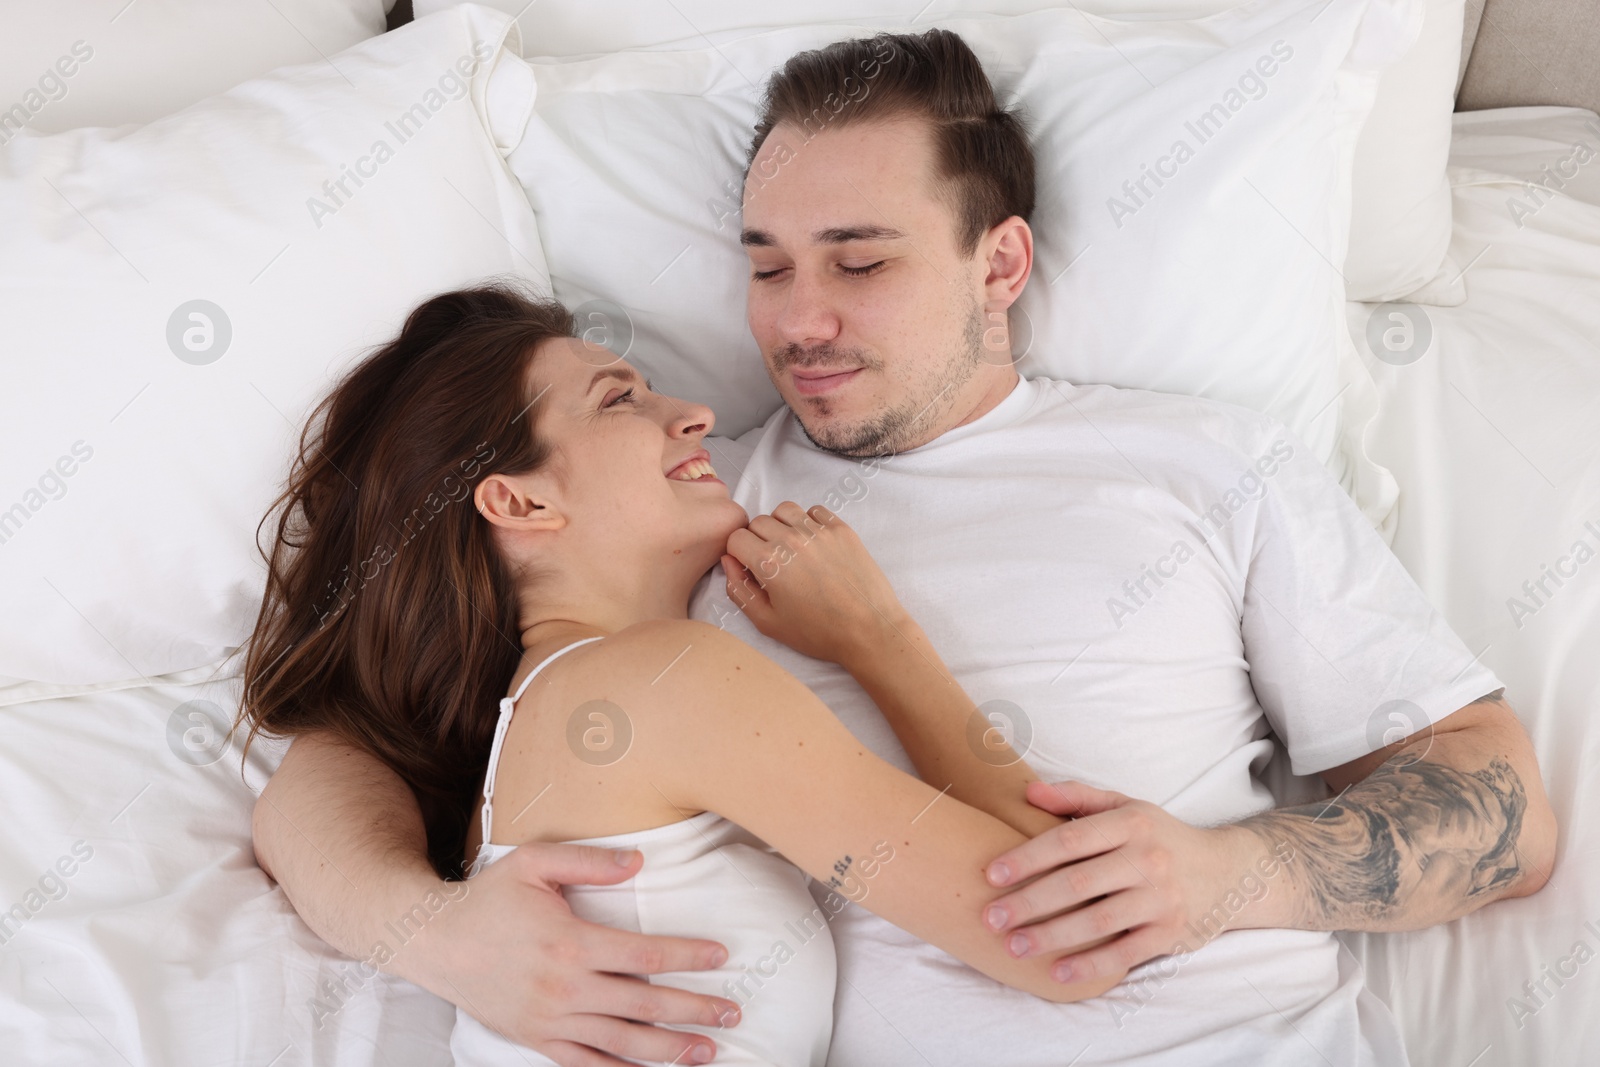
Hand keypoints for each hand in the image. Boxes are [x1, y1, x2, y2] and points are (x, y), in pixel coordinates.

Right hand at [407, 842, 740, 1065]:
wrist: (434, 942)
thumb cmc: (488, 898)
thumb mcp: (534, 863)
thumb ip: (590, 862)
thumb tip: (640, 861)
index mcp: (571, 942)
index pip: (645, 955)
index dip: (688, 957)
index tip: (721, 957)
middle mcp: (565, 988)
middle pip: (644, 1005)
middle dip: (694, 1011)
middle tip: (733, 1013)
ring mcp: (550, 1020)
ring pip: (622, 1043)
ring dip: (670, 1050)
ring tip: (708, 1051)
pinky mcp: (536, 1039)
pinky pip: (585, 1064)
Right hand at [723, 501, 908, 666]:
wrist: (868, 631)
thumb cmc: (818, 632)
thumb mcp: (768, 622)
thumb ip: (740, 590)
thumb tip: (729, 562)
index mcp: (769, 563)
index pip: (736, 538)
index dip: (738, 554)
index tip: (749, 567)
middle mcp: (792, 540)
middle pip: (758, 522)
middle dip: (757, 540)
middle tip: (772, 564)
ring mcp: (819, 531)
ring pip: (785, 510)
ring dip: (781, 525)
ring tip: (791, 549)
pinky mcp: (841, 529)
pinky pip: (815, 511)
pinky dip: (808, 522)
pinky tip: (813, 544)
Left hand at [980, 781, 1250, 986]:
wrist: (1228, 872)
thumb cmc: (1160, 837)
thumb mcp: (1125, 807)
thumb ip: (1077, 797)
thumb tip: (1027, 791)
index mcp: (1130, 823)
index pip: (1070, 840)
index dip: (1028, 857)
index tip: (991, 874)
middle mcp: (1147, 859)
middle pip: (1078, 884)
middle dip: (1029, 903)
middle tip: (990, 918)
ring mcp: (1161, 899)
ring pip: (1098, 922)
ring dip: (1051, 937)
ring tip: (1013, 947)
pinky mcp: (1172, 934)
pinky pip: (1125, 953)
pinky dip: (1090, 965)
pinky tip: (1057, 972)